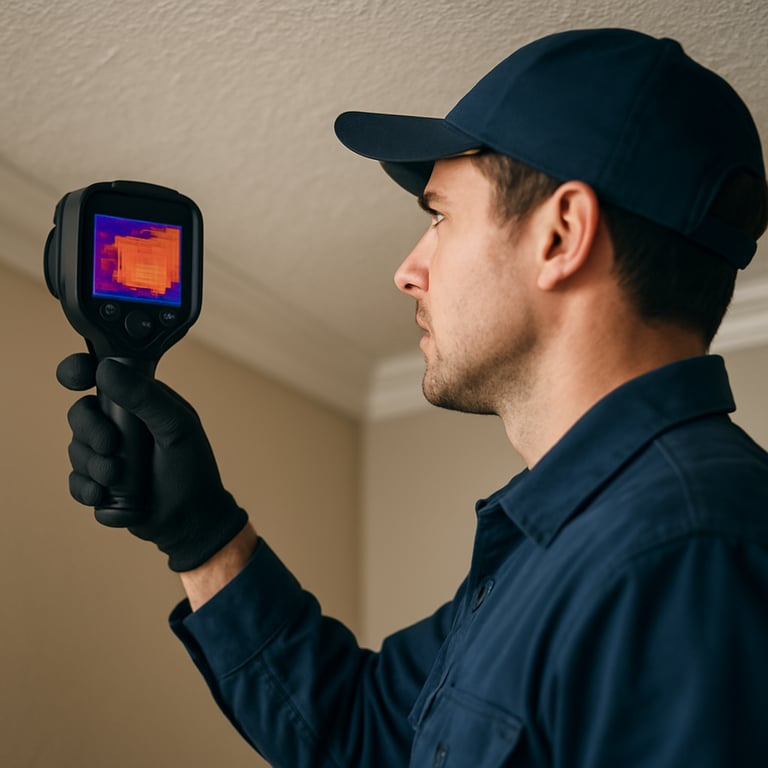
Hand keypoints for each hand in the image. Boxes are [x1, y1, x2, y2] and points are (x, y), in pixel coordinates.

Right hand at [57, 353, 247, 571]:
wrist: (191, 520)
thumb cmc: (192, 468)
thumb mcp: (176, 427)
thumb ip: (145, 397)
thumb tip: (105, 368)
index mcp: (139, 401)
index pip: (100, 375)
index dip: (78, 371)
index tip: (75, 380)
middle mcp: (119, 423)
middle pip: (80, 413)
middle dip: (90, 430)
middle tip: (111, 446)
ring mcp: (107, 453)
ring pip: (76, 449)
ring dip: (94, 465)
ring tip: (119, 478)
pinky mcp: (98, 482)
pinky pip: (75, 481)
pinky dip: (87, 489)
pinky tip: (104, 495)